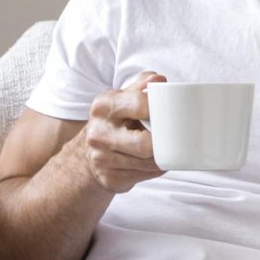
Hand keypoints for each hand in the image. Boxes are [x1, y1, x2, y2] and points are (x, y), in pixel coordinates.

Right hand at [76, 72, 167, 194]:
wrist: (88, 153)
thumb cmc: (114, 121)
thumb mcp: (123, 98)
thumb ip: (141, 86)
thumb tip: (159, 80)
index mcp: (103, 106)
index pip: (141, 105)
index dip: (161, 110)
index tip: (171, 114)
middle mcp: (99, 133)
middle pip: (146, 143)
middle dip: (162, 142)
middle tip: (171, 137)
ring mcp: (102, 159)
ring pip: (149, 162)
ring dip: (162, 157)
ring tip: (162, 149)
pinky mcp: (109, 178)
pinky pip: (145, 175)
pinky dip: (155, 169)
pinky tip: (151, 162)